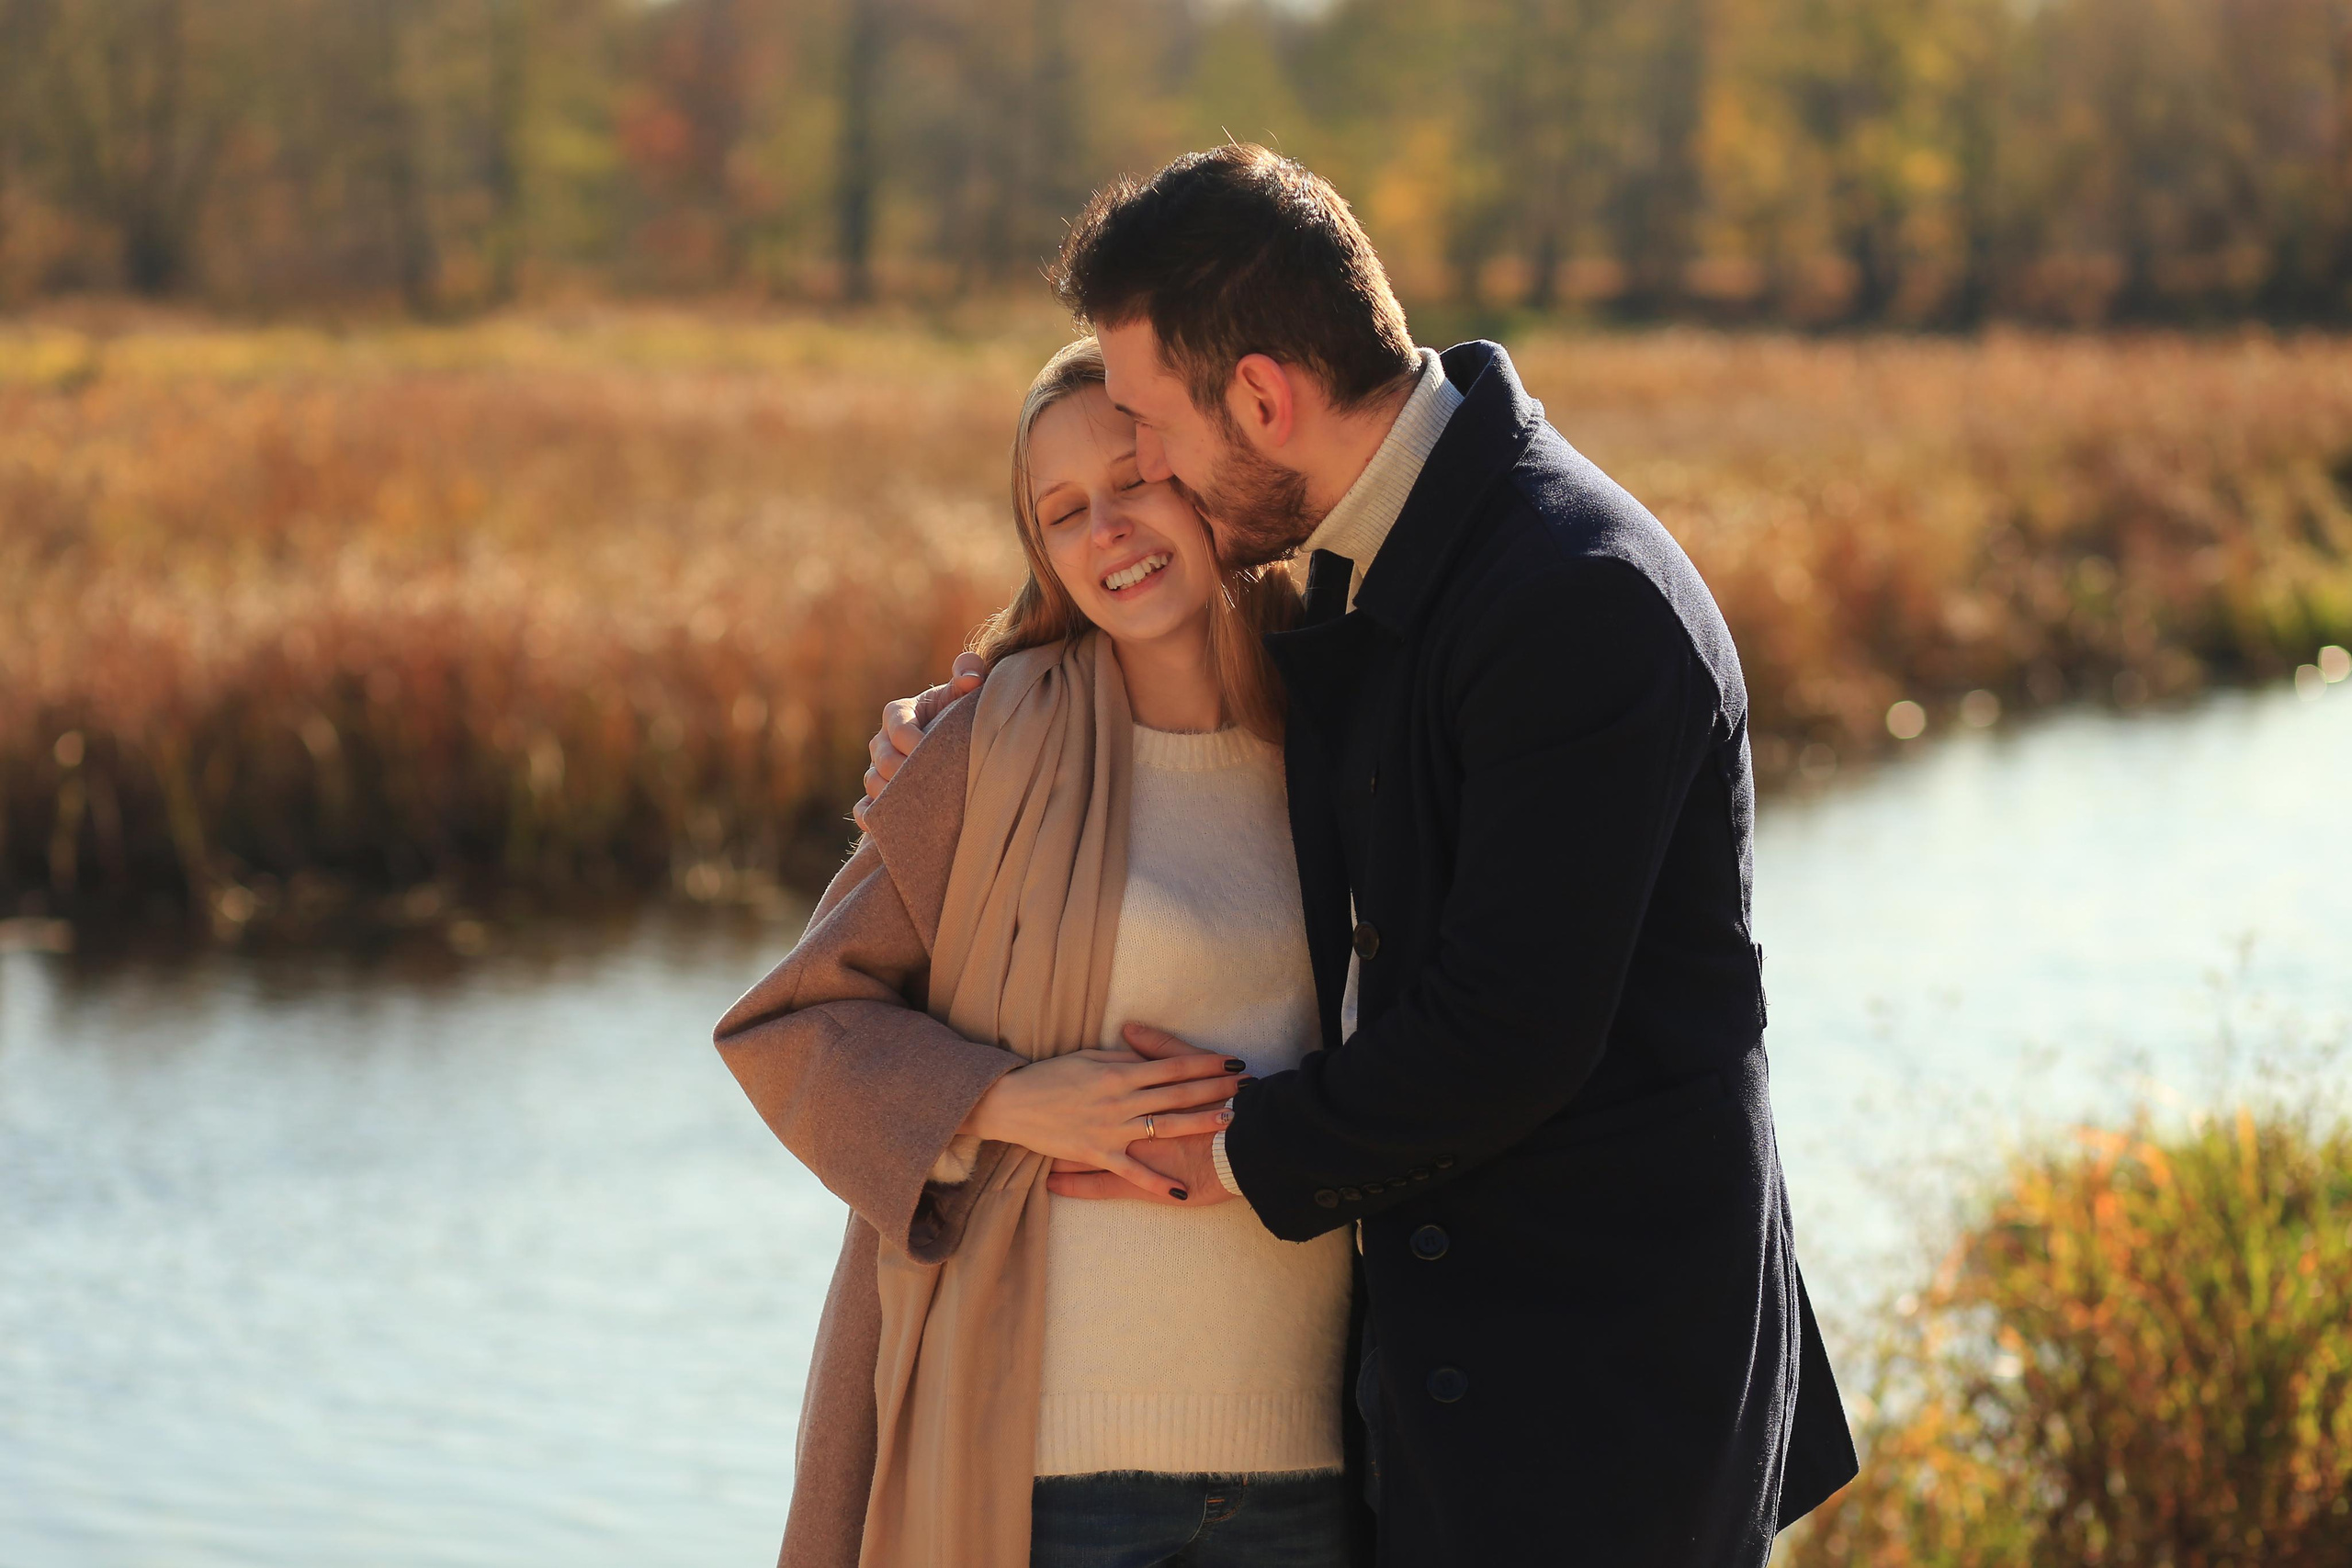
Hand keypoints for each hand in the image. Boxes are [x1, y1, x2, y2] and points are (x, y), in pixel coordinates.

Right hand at [854, 652, 985, 830]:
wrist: (955, 744)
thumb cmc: (959, 714)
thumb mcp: (966, 692)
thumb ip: (970, 672)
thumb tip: (971, 677)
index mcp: (899, 713)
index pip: (898, 726)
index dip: (911, 740)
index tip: (930, 751)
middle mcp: (883, 742)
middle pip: (882, 759)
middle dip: (902, 772)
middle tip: (928, 785)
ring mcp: (877, 770)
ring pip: (873, 784)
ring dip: (891, 796)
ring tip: (918, 806)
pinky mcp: (877, 796)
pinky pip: (864, 809)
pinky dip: (871, 817)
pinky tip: (889, 826)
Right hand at [1043, 1025, 1244, 1206]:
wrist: (1011, 1103)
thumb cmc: (1047, 1076)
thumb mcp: (1086, 1058)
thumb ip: (1122, 1060)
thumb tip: (1149, 1058)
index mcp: (1118, 1073)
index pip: (1172, 1066)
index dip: (1204, 1063)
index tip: (1230, 1061)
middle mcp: (1121, 1099)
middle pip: (1178, 1092)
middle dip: (1214, 1088)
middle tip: (1246, 1087)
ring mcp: (1111, 1128)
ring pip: (1165, 1126)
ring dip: (1199, 1123)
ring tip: (1229, 1122)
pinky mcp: (1099, 1154)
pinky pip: (1133, 1172)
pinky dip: (1157, 1183)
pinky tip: (1181, 1191)